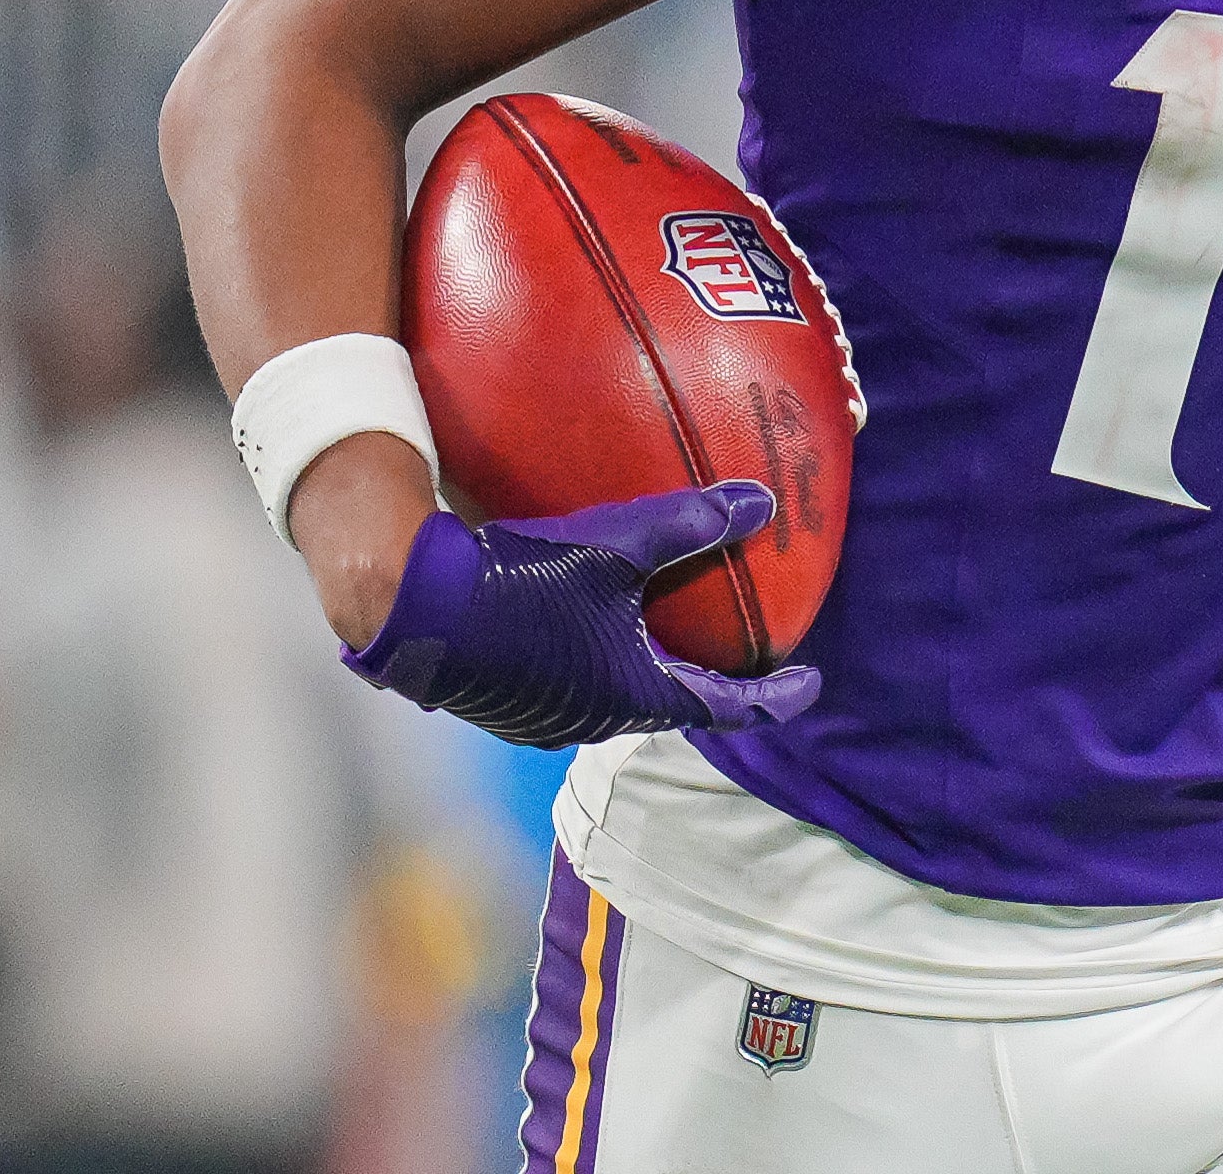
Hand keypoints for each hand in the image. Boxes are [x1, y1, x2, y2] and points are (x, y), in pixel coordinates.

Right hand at [341, 480, 821, 748]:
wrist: (413, 605)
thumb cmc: (522, 581)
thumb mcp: (616, 545)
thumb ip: (691, 525)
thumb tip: (762, 503)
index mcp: (634, 694)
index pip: (725, 708)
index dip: (774, 698)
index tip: (809, 686)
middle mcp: (594, 720)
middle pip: (669, 704)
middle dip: (705, 680)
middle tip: (735, 651)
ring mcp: (545, 718)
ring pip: (615, 695)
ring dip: (643, 667)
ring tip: (660, 632)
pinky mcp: (506, 702)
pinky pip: (570, 686)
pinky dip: (596, 660)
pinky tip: (585, 625)